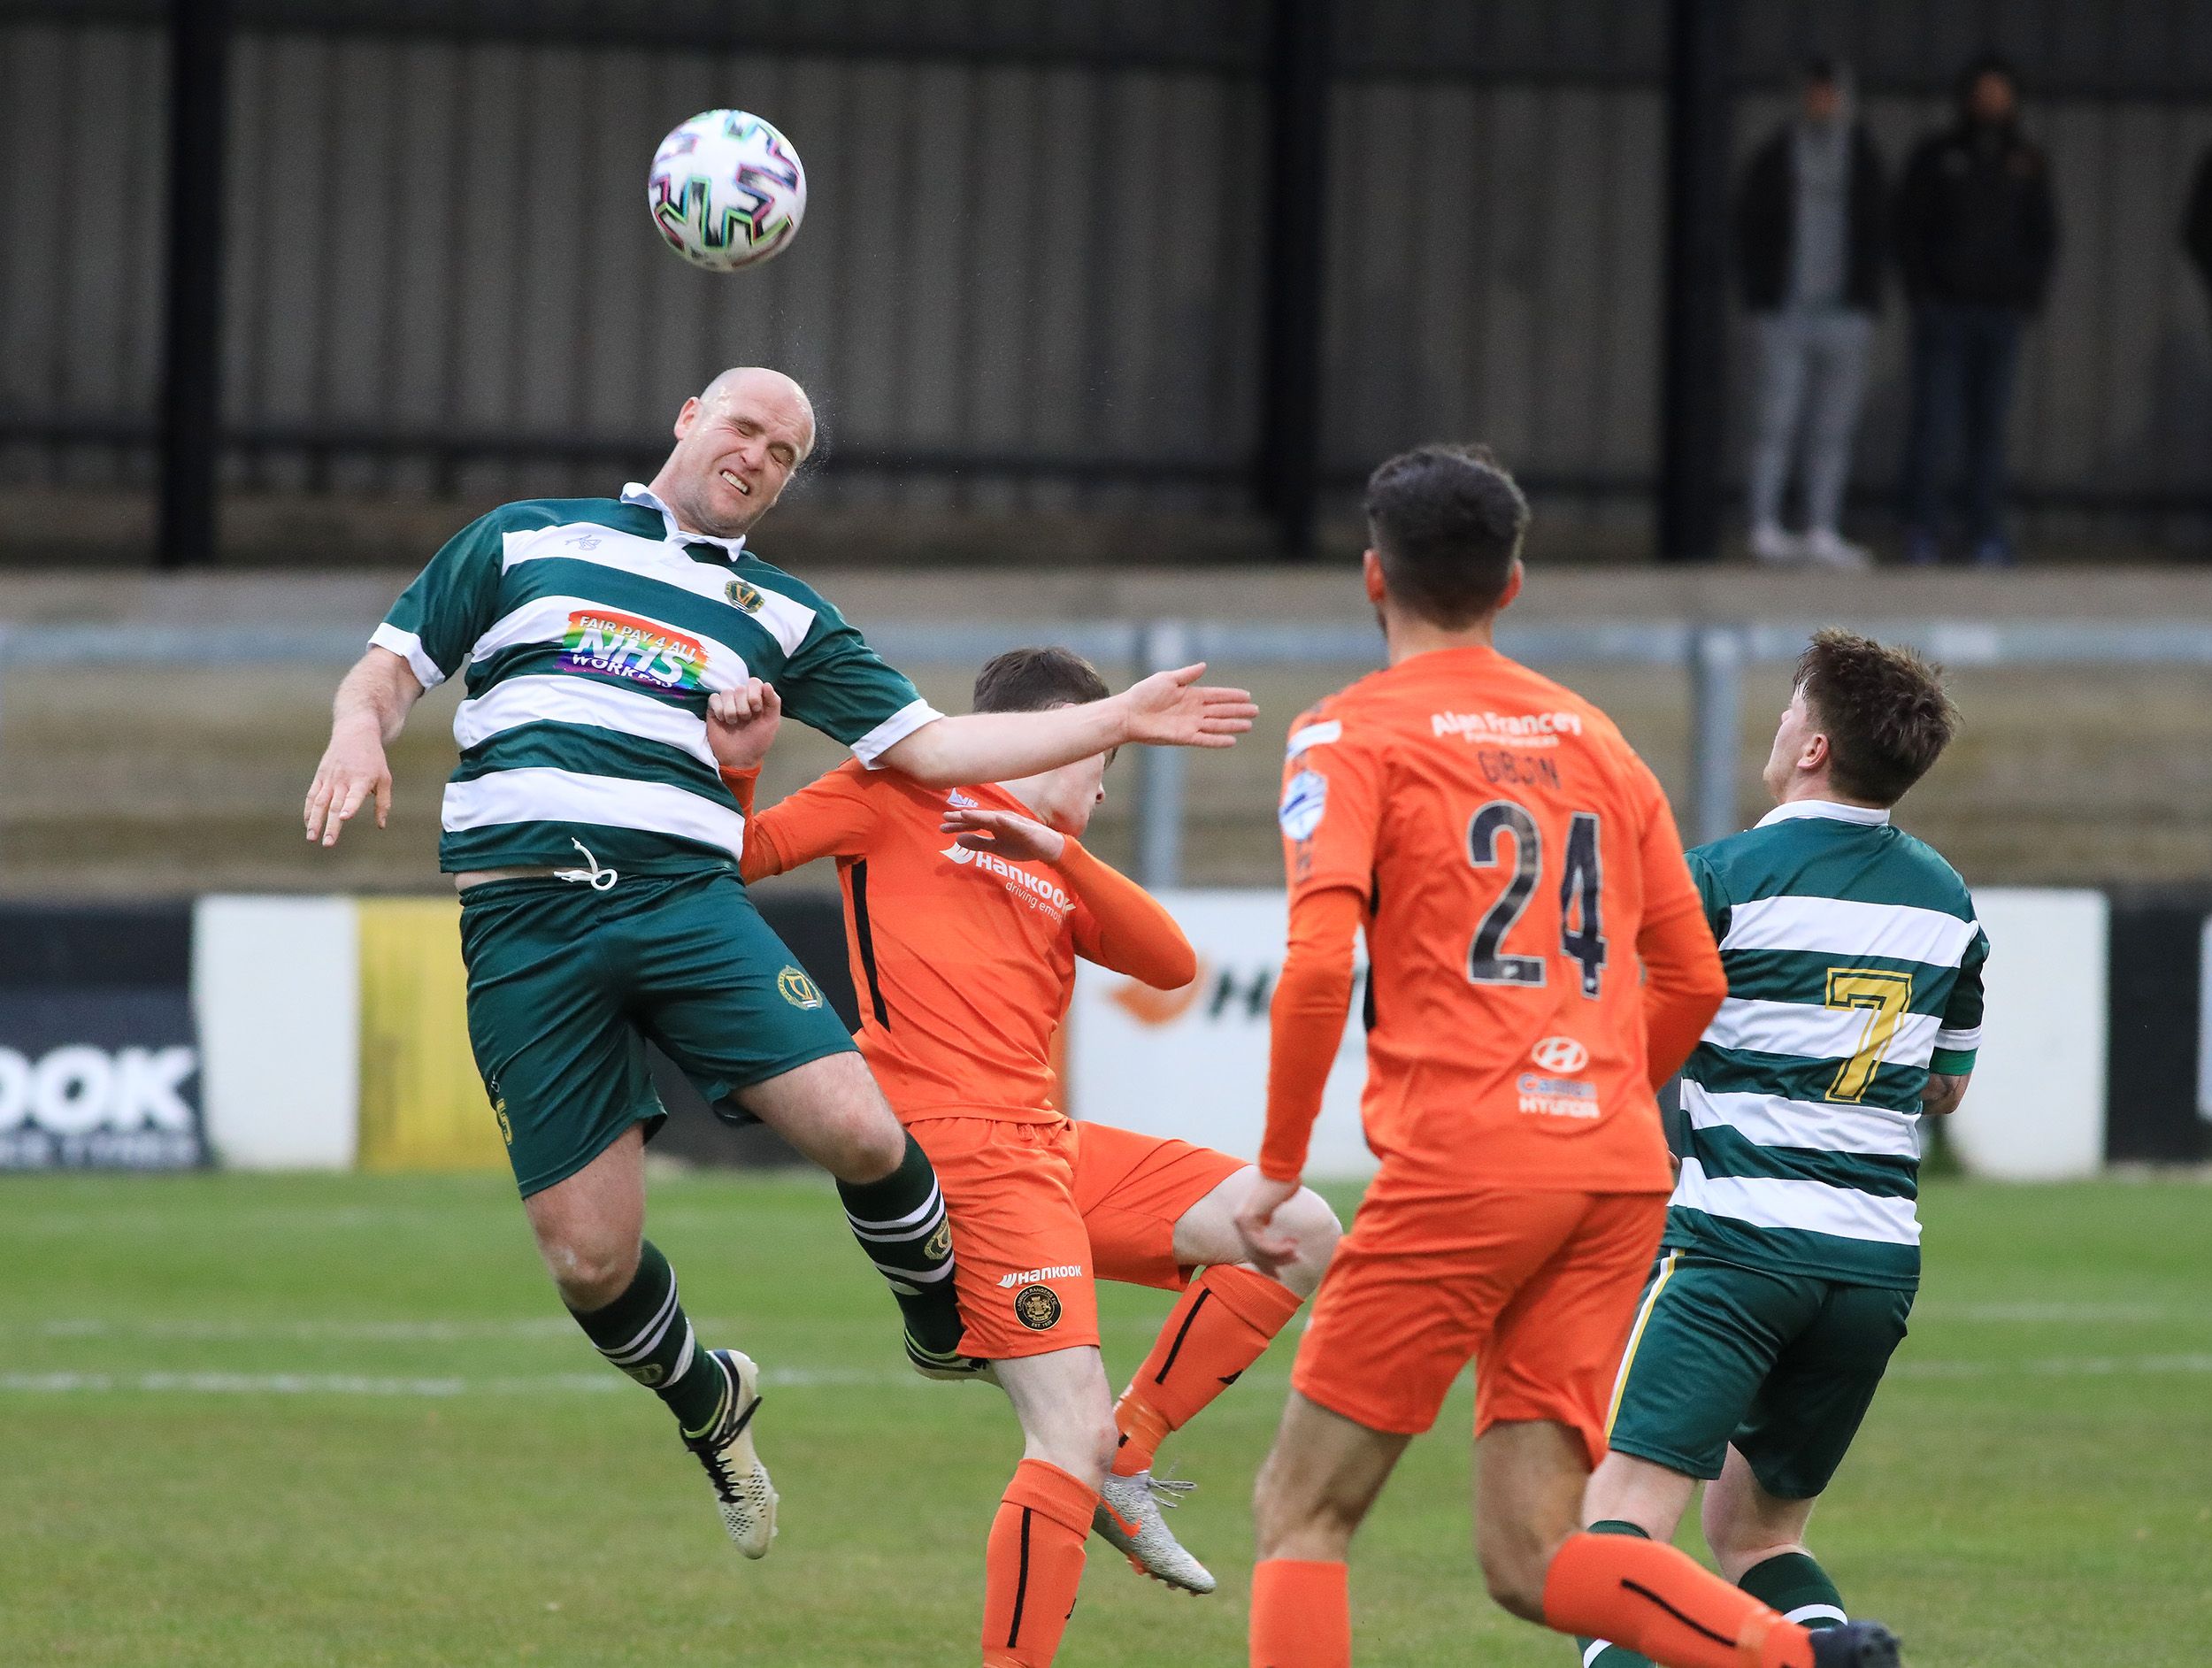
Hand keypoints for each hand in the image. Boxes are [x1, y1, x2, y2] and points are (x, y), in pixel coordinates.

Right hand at [304, 724, 391, 847]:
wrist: (355, 733)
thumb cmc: (374, 759)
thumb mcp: (385, 778)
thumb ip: (383, 803)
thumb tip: (381, 826)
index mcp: (362, 780)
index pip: (355, 795)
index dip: (350, 806)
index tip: (344, 817)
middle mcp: (344, 780)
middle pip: (335, 805)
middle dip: (331, 826)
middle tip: (328, 843)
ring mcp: (330, 778)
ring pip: (320, 803)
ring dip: (315, 821)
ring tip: (312, 838)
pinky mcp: (320, 776)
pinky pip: (312, 796)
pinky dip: (309, 811)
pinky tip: (308, 824)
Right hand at [707, 679, 781, 771]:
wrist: (739, 758)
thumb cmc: (757, 741)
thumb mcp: (771, 722)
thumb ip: (773, 702)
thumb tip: (767, 684)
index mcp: (757, 699)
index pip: (754, 682)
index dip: (754, 693)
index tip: (757, 710)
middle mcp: (742, 698)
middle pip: (740, 688)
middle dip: (744, 706)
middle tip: (745, 720)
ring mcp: (727, 703)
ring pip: (727, 692)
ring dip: (732, 710)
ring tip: (734, 723)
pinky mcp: (714, 709)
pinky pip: (714, 698)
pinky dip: (719, 710)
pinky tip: (723, 720)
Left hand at [940, 805, 1065, 863]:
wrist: (1048, 849)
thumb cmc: (1023, 846)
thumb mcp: (997, 848)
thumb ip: (979, 843)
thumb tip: (958, 839)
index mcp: (994, 825)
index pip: (973, 824)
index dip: (958, 824)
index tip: (942, 826)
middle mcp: (1001, 820)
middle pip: (980, 818)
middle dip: (963, 817)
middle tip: (945, 817)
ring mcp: (1014, 823)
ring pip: (994, 818)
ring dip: (980, 816)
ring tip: (965, 814)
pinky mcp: (1026, 829)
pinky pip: (1016, 825)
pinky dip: (1007, 822)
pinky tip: (998, 820)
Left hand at [1118, 663, 1257, 748]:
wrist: (1129, 713)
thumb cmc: (1144, 693)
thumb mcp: (1167, 679)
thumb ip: (1187, 675)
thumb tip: (1204, 665)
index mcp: (1190, 695)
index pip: (1217, 695)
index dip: (1232, 696)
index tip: (1247, 695)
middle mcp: (1193, 711)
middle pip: (1221, 710)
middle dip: (1238, 711)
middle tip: (1256, 711)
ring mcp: (1190, 725)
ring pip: (1217, 725)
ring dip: (1232, 725)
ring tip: (1249, 725)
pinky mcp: (1183, 737)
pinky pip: (1205, 739)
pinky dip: (1218, 740)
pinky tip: (1231, 740)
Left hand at [1232, 1173, 1303, 1273]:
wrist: (1282, 1168)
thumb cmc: (1283, 1183)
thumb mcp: (1275, 1205)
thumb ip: (1272, 1220)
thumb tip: (1283, 1236)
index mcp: (1244, 1218)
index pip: (1251, 1249)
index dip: (1265, 1263)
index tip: (1278, 1273)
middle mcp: (1239, 1221)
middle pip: (1252, 1254)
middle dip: (1271, 1265)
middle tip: (1286, 1270)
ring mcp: (1241, 1220)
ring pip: (1258, 1251)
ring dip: (1279, 1256)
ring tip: (1295, 1253)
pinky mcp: (1248, 1218)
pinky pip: (1261, 1244)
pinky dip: (1278, 1249)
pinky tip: (1292, 1245)